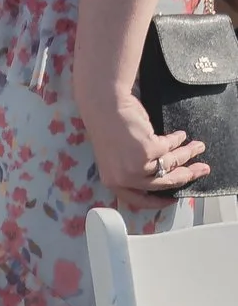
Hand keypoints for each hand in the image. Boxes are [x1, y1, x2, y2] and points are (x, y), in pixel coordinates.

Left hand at [92, 89, 211, 203]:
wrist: (104, 104)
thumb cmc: (108, 126)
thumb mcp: (116, 157)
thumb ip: (133, 170)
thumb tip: (161, 175)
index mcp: (114, 182)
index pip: (139, 200)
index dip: (158, 202)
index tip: (173, 198)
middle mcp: (125, 179)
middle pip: (163, 183)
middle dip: (186, 176)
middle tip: (201, 170)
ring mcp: (136, 166)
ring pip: (170, 165)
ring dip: (188, 155)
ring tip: (198, 147)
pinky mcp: (147, 151)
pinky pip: (170, 148)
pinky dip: (177, 141)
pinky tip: (181, 135)